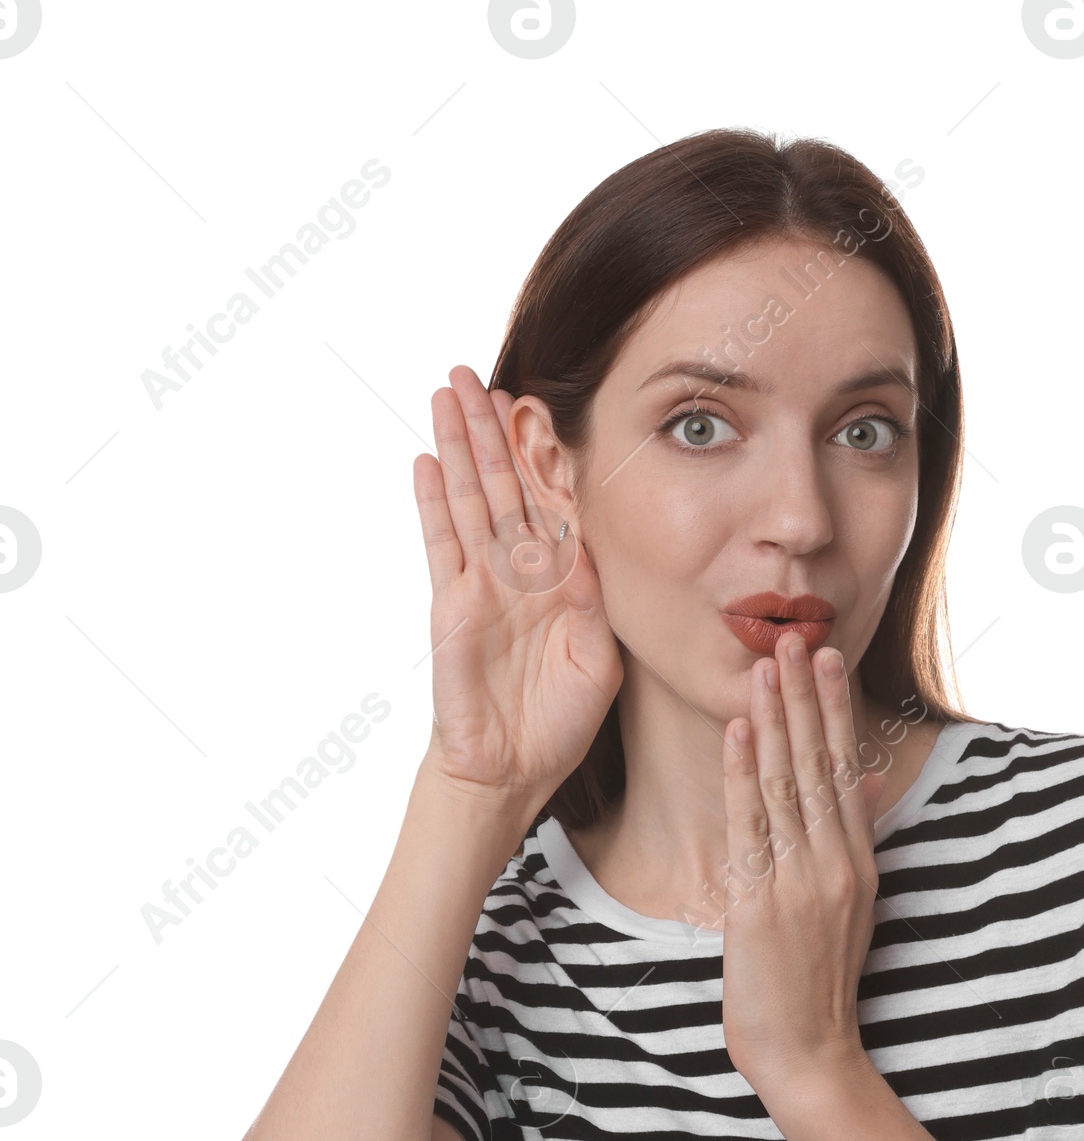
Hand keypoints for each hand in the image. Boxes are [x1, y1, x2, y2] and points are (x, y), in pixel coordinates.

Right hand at [413, 366, 621, 806]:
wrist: (512, 768)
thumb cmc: (560, 721)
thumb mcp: (600, 657)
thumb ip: (597, 602)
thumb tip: (589, 550)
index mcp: (563, 580)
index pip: (552, 502)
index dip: (544, 454)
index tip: (541, 404)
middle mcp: (519, 572)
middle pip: (503, 484)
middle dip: (492, 429)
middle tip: (478, 372)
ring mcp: (481, 583)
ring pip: (469, 498)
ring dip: (459, 445)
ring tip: (447, 392)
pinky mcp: (450, 603)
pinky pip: (440, 542)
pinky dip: (432, 501)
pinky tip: (425, 459)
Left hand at [719, 629, 892, 1102]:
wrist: (808, 1052)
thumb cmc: (818, 983)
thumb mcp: (850, 908)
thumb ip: (851, 842)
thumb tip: (860, 783)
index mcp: (858, 864)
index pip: (844, 771)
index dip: (833, 712)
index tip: (828, 660)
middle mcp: (836, 865)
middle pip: (819, 766)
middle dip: (807, 699)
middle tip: (799, 639)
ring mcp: (802, 883)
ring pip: (788, 785)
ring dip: (776, 720)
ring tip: (768, 666)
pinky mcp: (764, 903)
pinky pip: (752, 826)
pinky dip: (745, 775)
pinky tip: (742, 731)